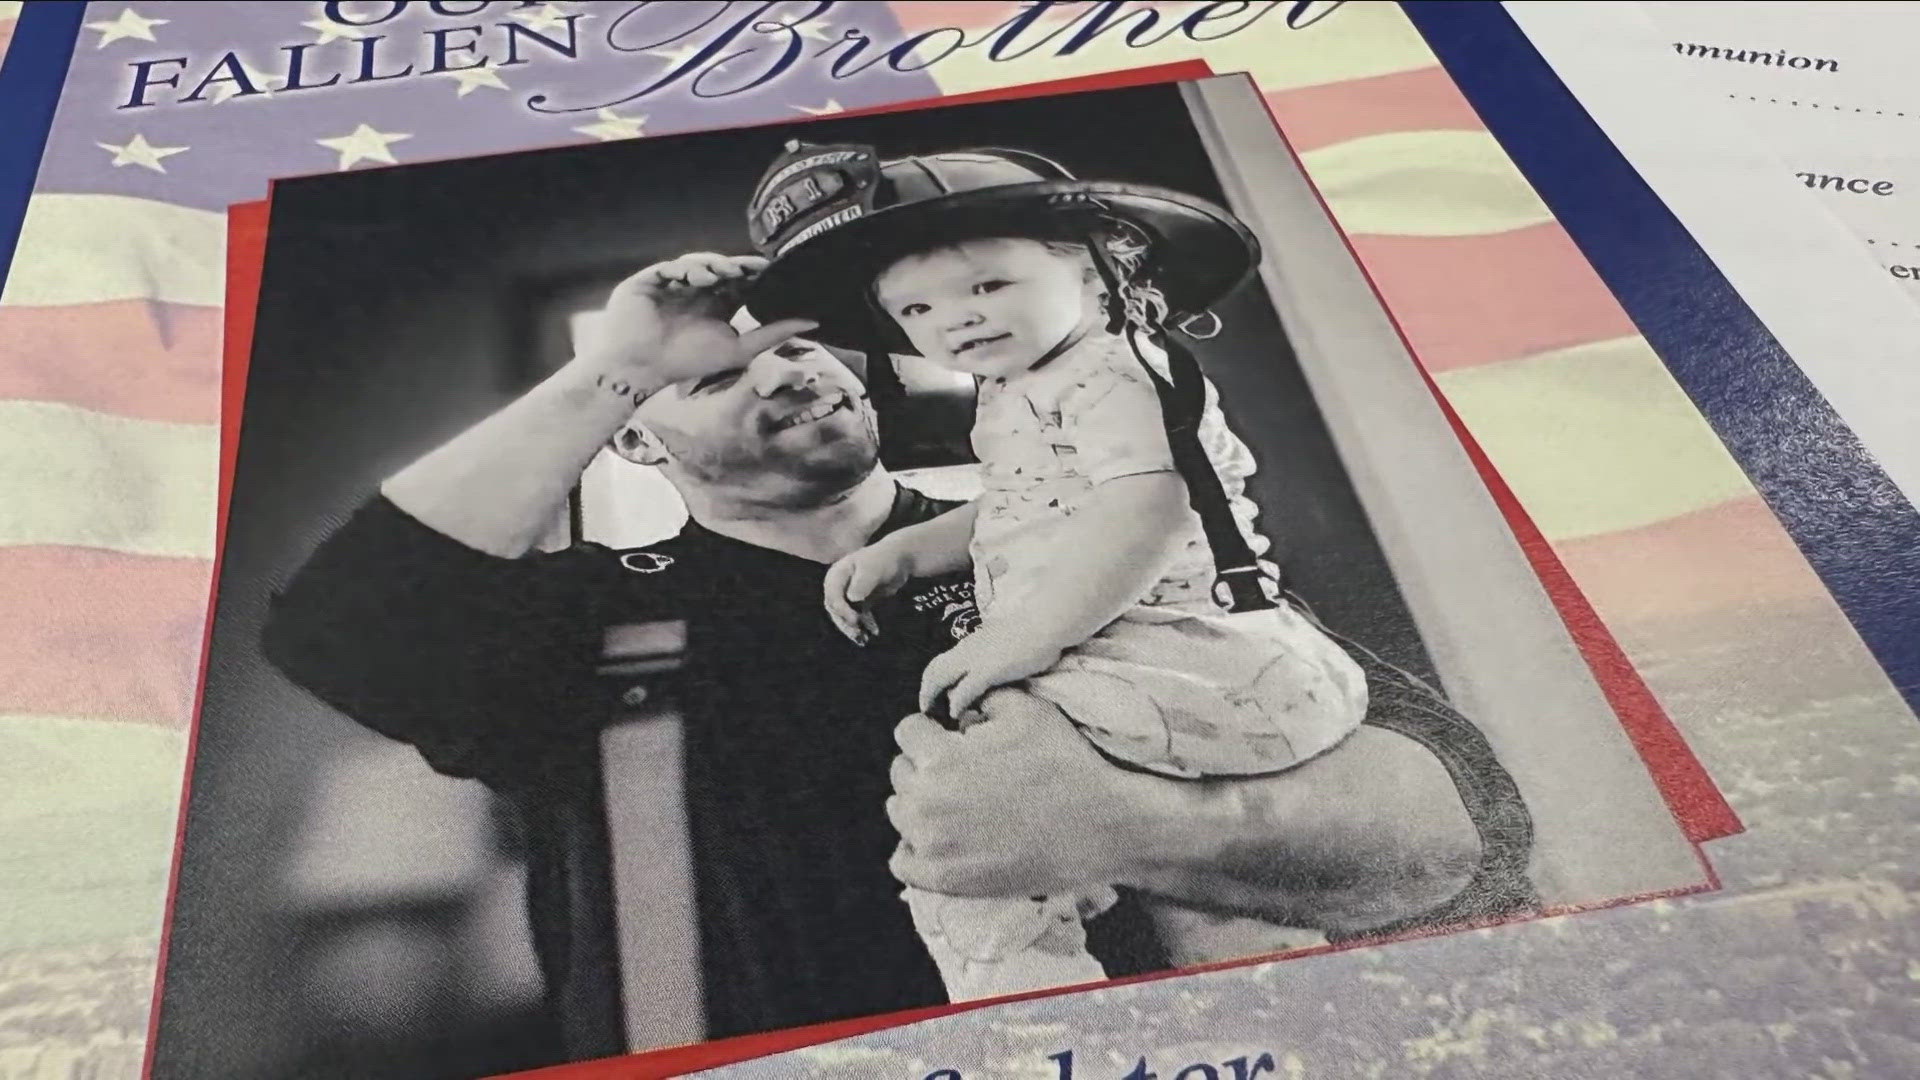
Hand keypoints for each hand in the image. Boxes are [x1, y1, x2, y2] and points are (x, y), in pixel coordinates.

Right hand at [584, 253, 816, 385]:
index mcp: (717, 304)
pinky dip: (688, 268)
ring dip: (715, 266)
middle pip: (723, 269)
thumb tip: (814, 321)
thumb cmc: (689, 361)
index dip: (756, 276)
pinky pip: (672, 267)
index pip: (741, 283)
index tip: (776, 271)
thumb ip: (774, 333)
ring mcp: (674, 282)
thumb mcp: (739, 348)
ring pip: (700, 264)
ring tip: (728, 272)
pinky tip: (700, 277)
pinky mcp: (651, 279)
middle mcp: (697, 290)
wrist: (643, 368)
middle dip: (739, 266)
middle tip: (756, 266)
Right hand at [822, 539, 914, 643]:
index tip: (854, 619)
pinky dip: (864, 624)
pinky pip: (858, 616)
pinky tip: (873, 631)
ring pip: (845, 615)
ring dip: (853, 627)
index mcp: (837, 574)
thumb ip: (861, 583)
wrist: (899, 559)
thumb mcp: (872, 569)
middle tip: (857, 634)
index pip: (832, 596)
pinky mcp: (860, 601)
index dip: (841, 609)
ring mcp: (849, 594)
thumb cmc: (883, 560)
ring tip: (863, 638)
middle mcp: (839, 585)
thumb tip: (852, 599)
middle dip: (845, 622)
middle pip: (835, 608)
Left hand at [885, 703, 1148, 896]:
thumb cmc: (1065, 764)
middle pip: (901, 773)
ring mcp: (933, 845)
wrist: (1098, 827)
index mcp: (940, 758)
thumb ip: (982, 697)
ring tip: (958, 803)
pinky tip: (944, 837)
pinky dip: (915, 848)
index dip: (933, 730)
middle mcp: (926, 802)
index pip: (908, 732)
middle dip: (926, 765)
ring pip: (900, 813)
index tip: (953, 739)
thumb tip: (959, 708)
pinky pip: (902, 862)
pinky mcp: (945, 880)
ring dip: (920, 804)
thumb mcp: (1027, 710)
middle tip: (963, 772)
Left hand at [918, 623, 1063, 720]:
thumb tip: (991, 668)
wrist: (1045, 624)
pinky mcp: (988, 671)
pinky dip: (956, 703)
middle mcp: (967, 649)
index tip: (935, 695)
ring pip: (940, 677)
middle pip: (934, 669)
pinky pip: (963, 690)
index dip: (933, 679)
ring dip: (932, 696)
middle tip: (926, 709)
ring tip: (934, 714)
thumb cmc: (1033, 633)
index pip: (942, 661)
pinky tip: (955, 714)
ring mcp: (975, 659)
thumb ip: (992, 654)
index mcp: (972, 643)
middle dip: (926, 690)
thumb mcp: (1004, 643)